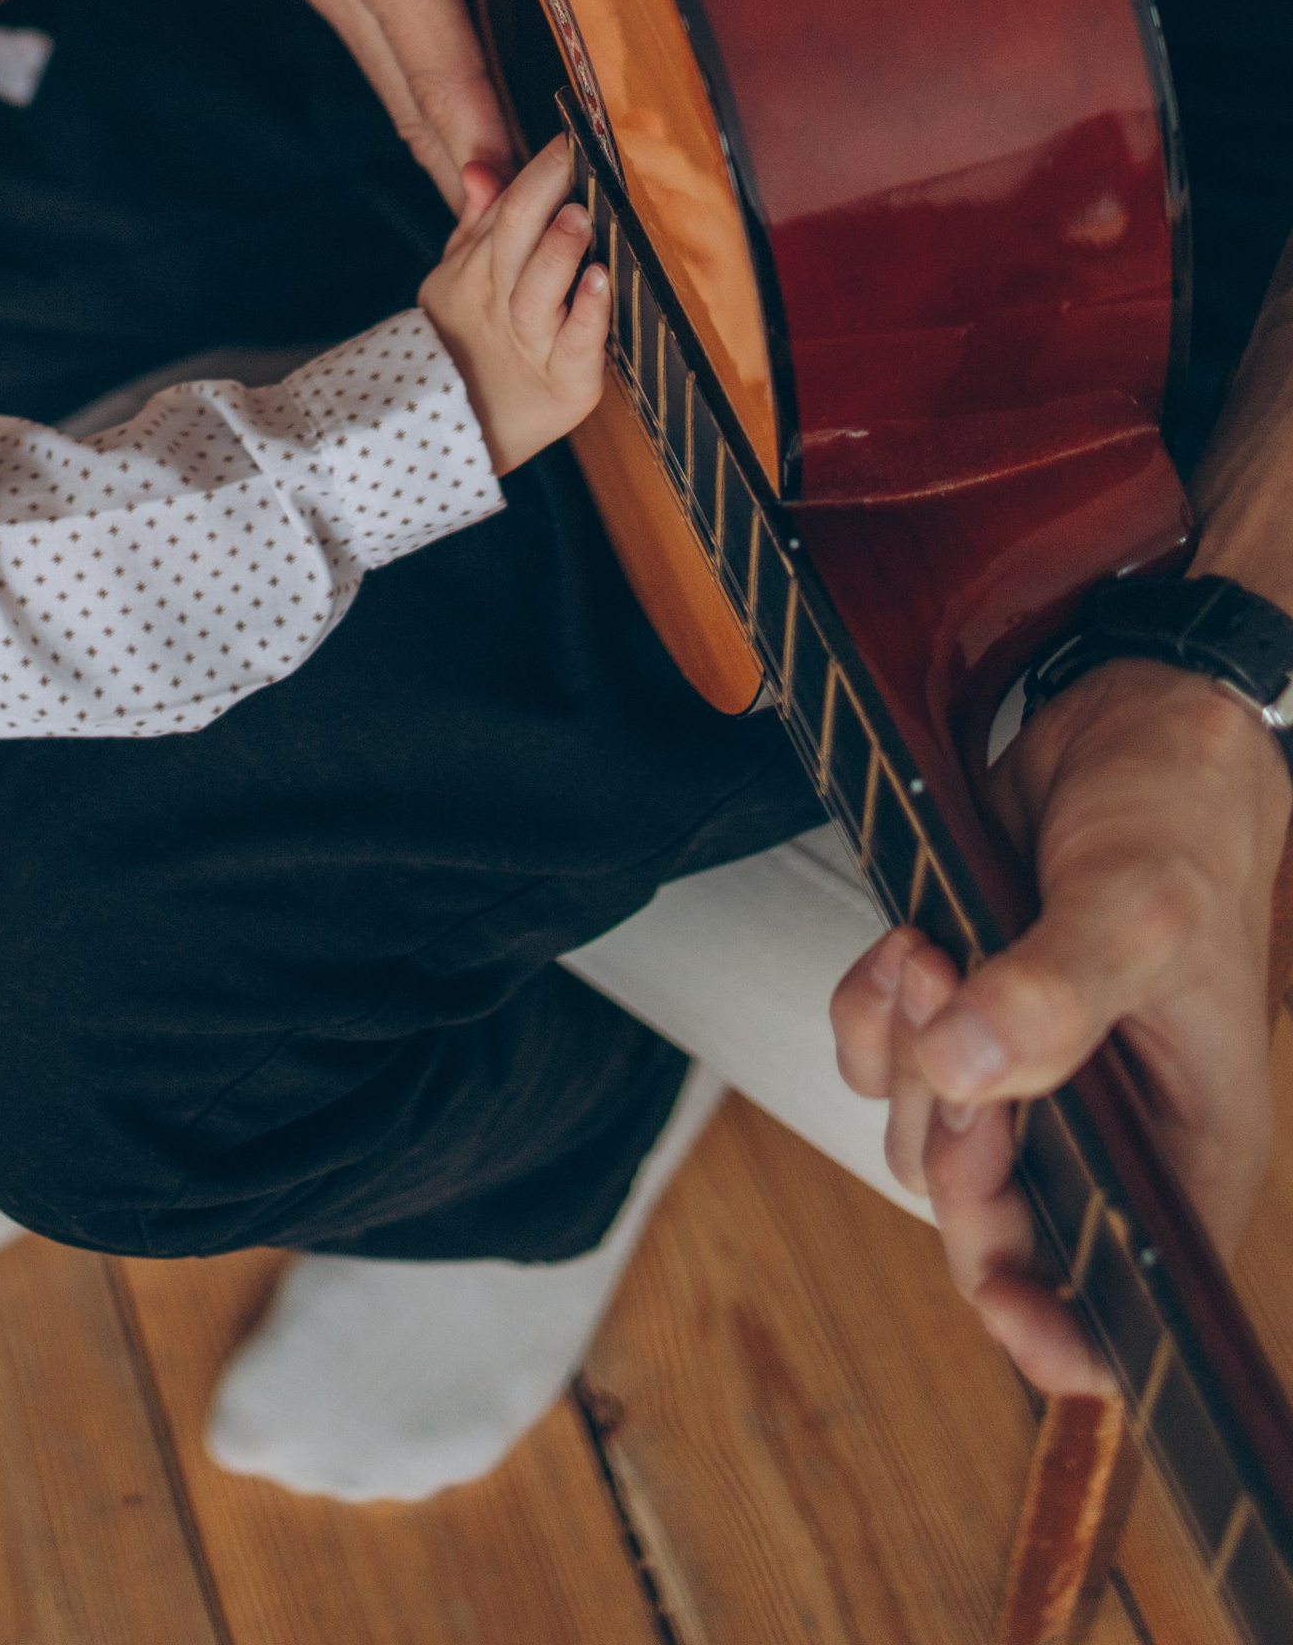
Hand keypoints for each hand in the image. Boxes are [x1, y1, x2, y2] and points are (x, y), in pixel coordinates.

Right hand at [131, 0, 512, 207]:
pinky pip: (386, 42)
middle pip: (419, 104)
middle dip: (472, 179)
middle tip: (529, 251)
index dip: (486, 150)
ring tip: (500, 205)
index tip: (524, 223)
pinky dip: (425, 89)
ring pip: (399, 79)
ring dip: (448, 143)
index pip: (440, 73)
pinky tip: (446, 98)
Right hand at [417, 131, 607, 471]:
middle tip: (575, 158)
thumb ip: (478, 223)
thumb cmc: (473, 343)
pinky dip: (589, 315)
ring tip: (580, 217)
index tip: (569, 135)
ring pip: (539, 291)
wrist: (461, 434)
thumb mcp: (462, 279)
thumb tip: (480, 168)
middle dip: (547, 193)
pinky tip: (602, 284)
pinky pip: (575, 346)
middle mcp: (500, 300)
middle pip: (515, 236)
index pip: (507, 207)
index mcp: (478, 269)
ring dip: (559, 251)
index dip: (539, 171)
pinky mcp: (565, 383)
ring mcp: (531, 342)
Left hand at [829, 657, 1287, 1393]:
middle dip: (956, 1139)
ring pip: (920, 1138)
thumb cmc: (1177, 817)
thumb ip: (1056, 996)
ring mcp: (1026, 1076)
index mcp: (1186, 1152)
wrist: (1125, 719)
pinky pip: (878, 1061)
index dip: (1060, 1335)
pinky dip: (868, 1014)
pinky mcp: (962, 1011)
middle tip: (949, 1018)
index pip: (1126, 1301)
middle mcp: (1106, 1135)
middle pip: (994, 1224)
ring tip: (930, 952)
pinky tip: (900, 945)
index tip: (1002, 1303)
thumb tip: (966, 1076)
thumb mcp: (1138, 907)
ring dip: (901, 1055)